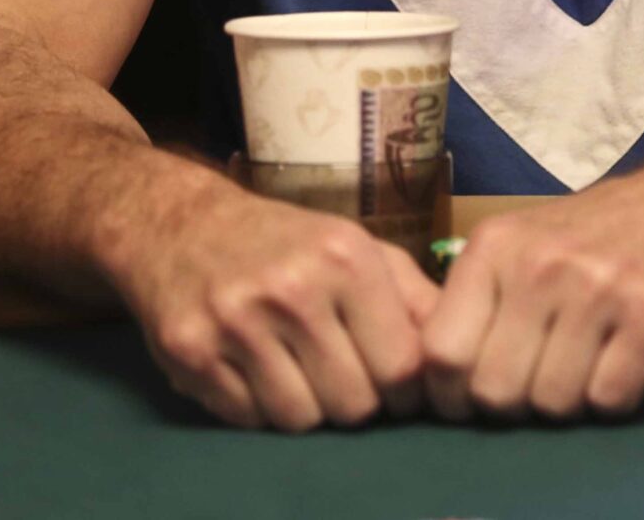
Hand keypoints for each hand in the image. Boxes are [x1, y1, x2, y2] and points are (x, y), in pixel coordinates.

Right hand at [111, 174, 439, 431]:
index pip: (401, 366)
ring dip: (305, 406)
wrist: (180, 223)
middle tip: (340, 375)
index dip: (405, 390)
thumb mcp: (356, 246)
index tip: (394, 386)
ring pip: (301, 419)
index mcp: (345, 257)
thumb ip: (412, 296)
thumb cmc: (285, 242)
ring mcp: (237, 322)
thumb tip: (462, 348)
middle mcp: (293, 288)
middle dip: (354, 400)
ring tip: (295, 370)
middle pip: (354, 402)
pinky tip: (253, 370)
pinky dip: (256, 408)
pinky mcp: (191, 352)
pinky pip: (248, 419)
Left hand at [421, 152, 643, 421]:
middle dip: (516, 404)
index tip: (473, 400)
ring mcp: (598, 287)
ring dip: (571, 400)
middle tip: (543, 379)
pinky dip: (617, 397)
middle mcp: (540, 263)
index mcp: (495, 246)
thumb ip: (483, 301)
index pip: (440, 352)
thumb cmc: (603, 234)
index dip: (452, 394)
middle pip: (495, 391)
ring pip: (553, 403)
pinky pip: (611, 400)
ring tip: (590, 361)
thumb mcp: (526, 244)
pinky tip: (627, 358)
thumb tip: (434, 383)